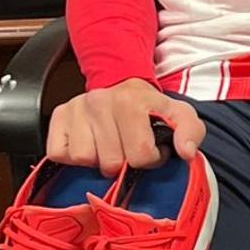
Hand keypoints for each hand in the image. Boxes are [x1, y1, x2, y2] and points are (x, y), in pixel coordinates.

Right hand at [46, 78, 205, 172]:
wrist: (120, 86)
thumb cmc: (149, 108)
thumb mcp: (179, 115)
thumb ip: (191, 132)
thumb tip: (186, 152)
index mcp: (131, 101)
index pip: (139, 155)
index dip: (150, 159)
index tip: (152, 149)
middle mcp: (99, 101)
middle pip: (109, 162)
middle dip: (122, 163)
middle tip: (127, 149)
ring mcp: (76, 108)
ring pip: (84, 159)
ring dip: (97, 160)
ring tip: (107, 146)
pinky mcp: (58, 117)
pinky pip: (59, 153)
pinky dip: (72, 157)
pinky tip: (88, 145)